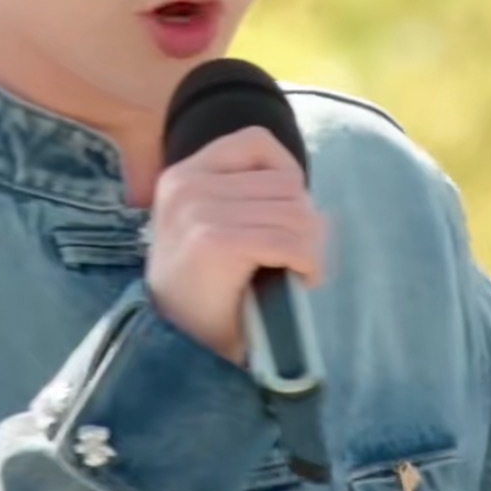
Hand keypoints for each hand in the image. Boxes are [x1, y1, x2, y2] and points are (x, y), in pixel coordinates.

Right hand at [143, 126, 326, 364]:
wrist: (179, 348)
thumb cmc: (205, 292)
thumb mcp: (208, 226)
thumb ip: (242, 194)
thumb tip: (302, 184)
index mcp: (181, 175)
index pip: (257, 142)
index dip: (288, 177)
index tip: (285, 219)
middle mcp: (185, 186)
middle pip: (286, 183)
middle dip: (305, 223)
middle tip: (296, 258)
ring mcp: (197, 212)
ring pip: (296, 212)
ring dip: (310, 247)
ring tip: (297, 271)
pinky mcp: (215, 242)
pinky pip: (290, 241)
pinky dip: (309, 264)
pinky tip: (301, 281)